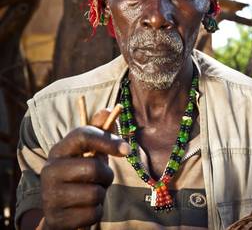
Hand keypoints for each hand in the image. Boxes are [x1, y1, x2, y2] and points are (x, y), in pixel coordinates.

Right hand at [40, 110, 129, 228]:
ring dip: (101, 195)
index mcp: (59, 150)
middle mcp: (49, 170)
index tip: (126, 149)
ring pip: (95, 193)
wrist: (60, 212)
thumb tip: (108, 110)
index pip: (82, 135)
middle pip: (93, 167)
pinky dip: (95, 212)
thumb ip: (99, 133)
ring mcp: (50, 195)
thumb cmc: (80, 177)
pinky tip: (84, 209)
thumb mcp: (89, 154)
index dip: (107, 139)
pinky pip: (93, 213)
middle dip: (106, 175)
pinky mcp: (57, 217)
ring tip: (91, 193)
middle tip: (102, 179)